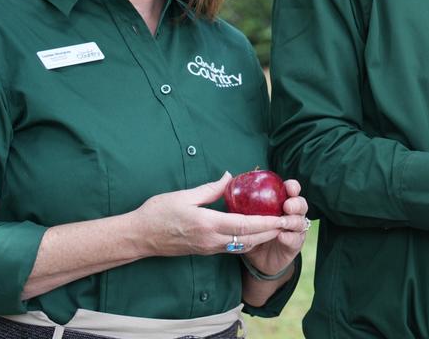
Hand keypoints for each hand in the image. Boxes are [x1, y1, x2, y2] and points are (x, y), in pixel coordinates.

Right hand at [129, 173, 300, 256]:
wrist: (139, 237)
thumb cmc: (157, 213)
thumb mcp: (184, 196)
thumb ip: (210, 188)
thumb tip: (229, 177)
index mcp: (208, 224)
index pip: (245, 225)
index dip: (267, 222)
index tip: (283, 217)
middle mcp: (212, 240)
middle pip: (250, 239)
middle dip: (272, 232)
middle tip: (289, 223)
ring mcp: (209, 248)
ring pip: (243, 245)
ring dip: (262, 237)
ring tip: (278, 227)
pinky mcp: (206, 250)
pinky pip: (233, 247)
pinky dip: (249, 240)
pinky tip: (256, 231)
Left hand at [243, 179, 309, 278]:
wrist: (257, 259)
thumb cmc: (250, 232)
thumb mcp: (242, 214)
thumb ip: (236, 197)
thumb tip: (227, 176)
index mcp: (282, 203)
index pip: (291, 190)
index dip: (292, 187)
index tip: (288, 188)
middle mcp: (291, 215)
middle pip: (301, 205)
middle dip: (296, 203)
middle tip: (287, 206)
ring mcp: (294, 231)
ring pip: (301, 222)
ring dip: (293, 221)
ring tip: (283, 222)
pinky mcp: (294, 246)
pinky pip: (295, 240)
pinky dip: (290, 237)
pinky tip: (282, 236)